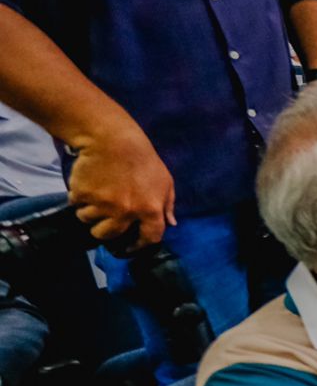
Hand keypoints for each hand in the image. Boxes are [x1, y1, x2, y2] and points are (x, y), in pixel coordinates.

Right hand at [69, 124, 175, 248]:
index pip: (148, 238)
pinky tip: (87, 183)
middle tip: (102, 218)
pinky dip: (78, 196)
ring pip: (88, 219)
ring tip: (95, 194)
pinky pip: (75, 204)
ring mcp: (102, 204)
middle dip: (103, 230)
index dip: (139, 245)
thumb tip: (171, 223)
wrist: (111, 139)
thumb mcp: (164, 180)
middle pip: (107, 234)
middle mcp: (126, 211)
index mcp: (151, 209)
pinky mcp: (82, 195)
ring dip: (89, 210)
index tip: (130, 246)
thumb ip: (167, 204)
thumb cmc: (142, 159)